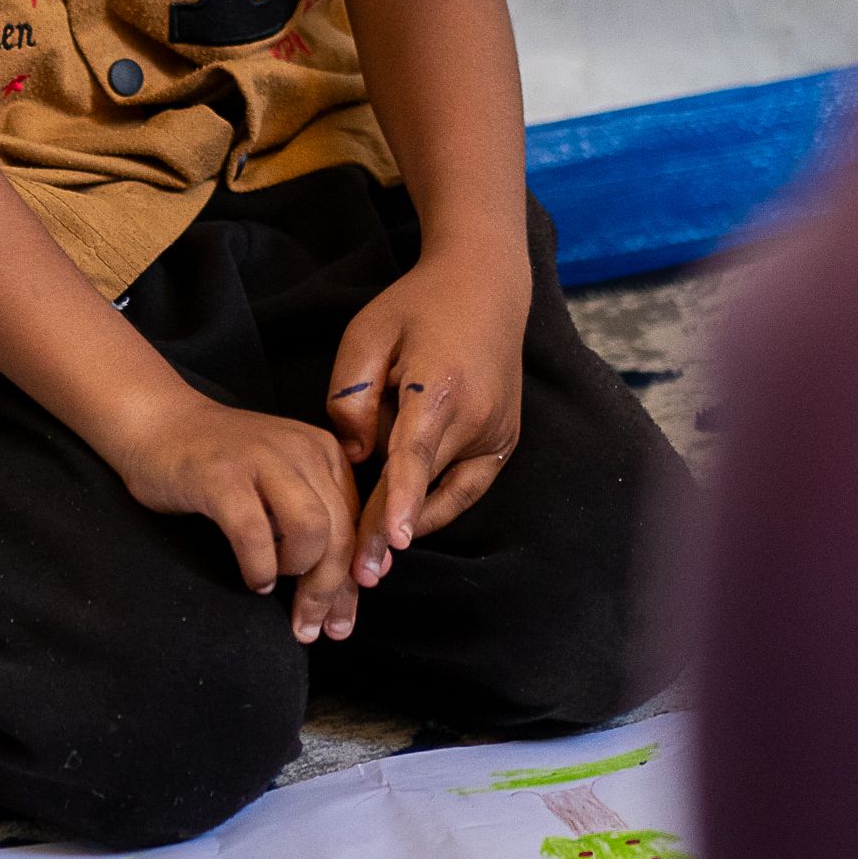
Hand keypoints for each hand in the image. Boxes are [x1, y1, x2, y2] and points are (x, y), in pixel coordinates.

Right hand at [95, 385, 363, 643]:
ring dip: (298, 573)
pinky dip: (259, 566)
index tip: (341, 623)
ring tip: (274, 582)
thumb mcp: (283, 483)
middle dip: (329, 591)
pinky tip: (254, 579)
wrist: (159, 424)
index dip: (354, 582)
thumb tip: (365, 579)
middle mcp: (303, 450)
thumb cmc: (222, 466)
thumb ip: (321, 518)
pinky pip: (255, 534)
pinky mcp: (221, 476)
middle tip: (309, 628)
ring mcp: (262, 459)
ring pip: (310, 530)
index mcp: (325, 453)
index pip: (357, 525)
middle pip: (340, 533)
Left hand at [324, 250, 526, 585]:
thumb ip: (352, 399)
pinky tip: (409, 521)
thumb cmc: (416, 307)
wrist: (485, 285)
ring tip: (376, 557)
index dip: (401, 503)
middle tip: (359, 573)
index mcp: (438, 388)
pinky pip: (469, 486)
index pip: (415, 457)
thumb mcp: (366, 336)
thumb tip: (357, 458)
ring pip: (449, 493)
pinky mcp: (506, 440)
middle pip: (425, 486)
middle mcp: (477, 416)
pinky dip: (439, 504)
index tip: (392, 543)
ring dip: (415, 523)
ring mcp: (498, 432)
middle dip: (390, 527)